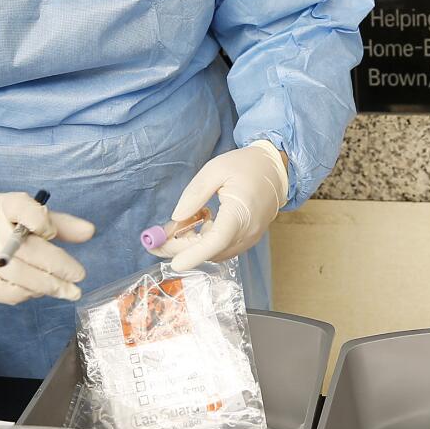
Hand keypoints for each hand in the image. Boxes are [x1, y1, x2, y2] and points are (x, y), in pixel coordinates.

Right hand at [0, 192, 94, 303]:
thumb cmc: (1, 226)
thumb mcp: (27, 215)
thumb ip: (60, 223)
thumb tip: (90, 231)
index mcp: (3, 206)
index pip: (23, 209)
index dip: (41, 221)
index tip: (50, 232)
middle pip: (30, 251)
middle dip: (60, 266)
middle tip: (79, 276)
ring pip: (24, 277)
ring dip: (51, 285)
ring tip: (69, 290)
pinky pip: (11, 293)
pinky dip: (30, 294)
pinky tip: (42, 291)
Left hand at [150, 142, 287, 271]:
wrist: (275, 170)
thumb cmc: (246, 166)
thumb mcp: (215, 169)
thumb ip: (195, 194)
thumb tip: (177, 218)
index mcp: (241, 212)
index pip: (217, 240)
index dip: (195, 254)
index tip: (175, 263)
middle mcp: (247, 231)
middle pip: (210, 250)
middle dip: (180, 249)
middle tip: (153, 242)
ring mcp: (249, 238)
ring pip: (214, 252)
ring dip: (191, 245)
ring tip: (178, 225)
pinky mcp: (247, 239)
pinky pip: (221, 248)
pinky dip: (204, 242)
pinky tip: (198, 224)